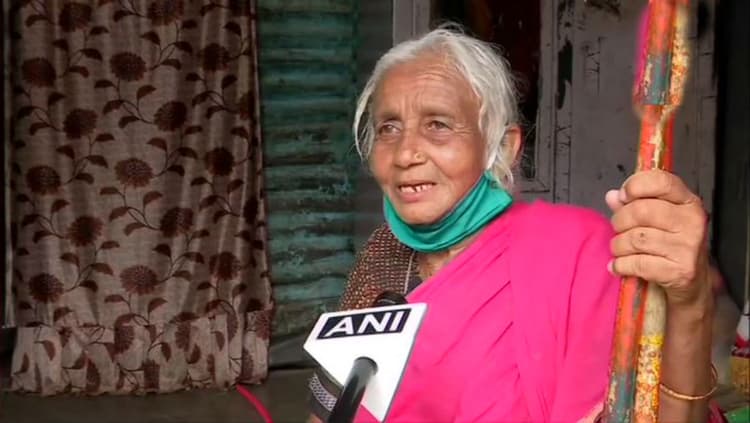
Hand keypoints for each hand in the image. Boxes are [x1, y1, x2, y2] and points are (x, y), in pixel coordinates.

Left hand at [605, 169, 711, 309]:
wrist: (692, 285)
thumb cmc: (672, 247)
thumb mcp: (658, 220)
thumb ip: (633, 204)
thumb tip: (612, 196)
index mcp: (687, 202)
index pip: (660, 181)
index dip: (635, 185)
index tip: (624, 196)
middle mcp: (692, 221)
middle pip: (640, 211)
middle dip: (619, 221)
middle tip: (619, 229)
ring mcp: (688, 247)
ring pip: (635, 238)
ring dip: (618, 245)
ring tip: (620, 249)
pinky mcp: (680, 271)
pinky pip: (637, 263)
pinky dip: (621, 265)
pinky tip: (619, 266)